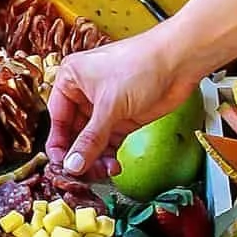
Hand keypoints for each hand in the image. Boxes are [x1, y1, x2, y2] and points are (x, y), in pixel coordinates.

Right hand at [45, 28, 200, 176]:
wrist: (179, 61)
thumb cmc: (141, 65)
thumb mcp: (110, 105)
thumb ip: (90, 139)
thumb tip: (73, 165)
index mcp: (71, 80)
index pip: (57, 119)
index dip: (59, 145)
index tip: (63, 167)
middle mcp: (84, 94)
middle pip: (74, 133)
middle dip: (79, 155)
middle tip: (85, 175)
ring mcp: (105, 107)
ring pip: (91, 141)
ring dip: (96, 159)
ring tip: (104, 171)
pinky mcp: (123, 118)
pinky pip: (109, 143)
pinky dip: (109, 156)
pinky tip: (113, 165)